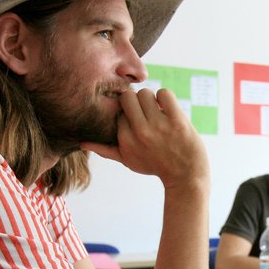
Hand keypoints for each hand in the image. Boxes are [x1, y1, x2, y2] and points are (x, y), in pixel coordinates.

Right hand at [82, 88, 209, 189]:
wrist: (186, 175)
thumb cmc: (155, 165)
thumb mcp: (128, 161)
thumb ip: (105, 150)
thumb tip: (82, 143)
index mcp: (126, 141)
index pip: (118, 112)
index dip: (127, 113)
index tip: (136, 121)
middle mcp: (140, 133)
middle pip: (128, 97)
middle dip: (136, 102)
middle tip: (145, 111)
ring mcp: (159, 126)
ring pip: (146, 93)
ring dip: (151, 100)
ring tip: (157, 112)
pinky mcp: (177, 120)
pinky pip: (164, 93)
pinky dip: (166, 98)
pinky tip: (168, 109)